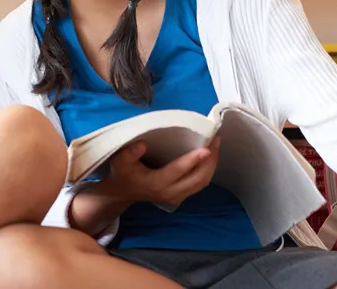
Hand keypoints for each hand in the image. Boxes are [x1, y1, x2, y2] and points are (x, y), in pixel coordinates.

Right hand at [97, 136, 220, 206]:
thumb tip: (142, 144)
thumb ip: (129, 153)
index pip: (178, 171)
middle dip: (210, 160)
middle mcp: (170, 192)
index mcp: (156, 183)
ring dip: (212, 165)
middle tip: (216, 140)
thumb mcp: (120, 162)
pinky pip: (200, 184)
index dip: (193, 160)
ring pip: (202, 182)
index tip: (207, 148)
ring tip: (216, 145)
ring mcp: (178, 196)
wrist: (123, 192)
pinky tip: (210, 156)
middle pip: (198, 179)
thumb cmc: (123, 173)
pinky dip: (208, 170)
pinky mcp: (182, 195)